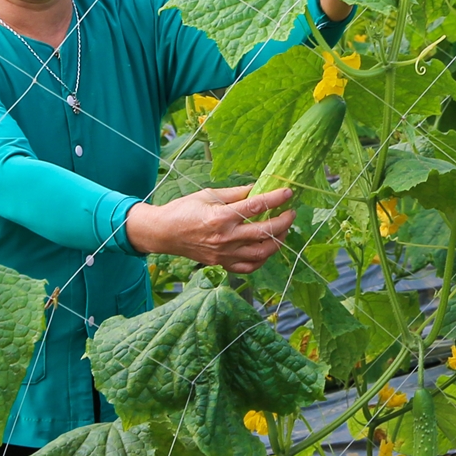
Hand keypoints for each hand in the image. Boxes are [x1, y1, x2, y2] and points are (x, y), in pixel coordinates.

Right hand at [125, 185, 293, 273]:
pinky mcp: (222, 264)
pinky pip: (249, 267)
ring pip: (261, 253)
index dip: (276, 198)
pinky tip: (267, 248)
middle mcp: (225, 238)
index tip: (288, 192)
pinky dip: (262, 259)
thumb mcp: (208, 194)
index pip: (256, 207)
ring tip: (283, 230)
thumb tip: (258, 188)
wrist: (164, 233)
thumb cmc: (184, 210)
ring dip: (278, 241)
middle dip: (284, 222)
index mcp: (221, 217)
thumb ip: (235, 193)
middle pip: (264, 232)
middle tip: (291, 213)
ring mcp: (224, 254)